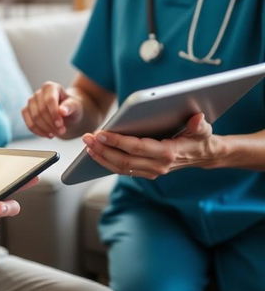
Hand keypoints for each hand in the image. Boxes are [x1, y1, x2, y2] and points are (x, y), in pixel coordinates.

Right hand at [22, 81, 82, 137]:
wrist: (66, 112)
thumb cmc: (71, 107)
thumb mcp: (75, 106)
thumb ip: (70, 107)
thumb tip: (62, 111)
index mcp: (50, 87)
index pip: (49, 100)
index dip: (54, 114)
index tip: (61, 125)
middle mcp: (38, 92)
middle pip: (41, 110)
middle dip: (51, 124)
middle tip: (62, 131)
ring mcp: (31, 101)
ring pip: (34, 117)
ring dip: (45, 129)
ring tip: (56, 134)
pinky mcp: (26, 111)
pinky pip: (28, 123)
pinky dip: (37, 131)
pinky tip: (47, 135)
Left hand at [82, 113, 215, 178]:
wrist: (203, 155)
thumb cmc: (200, 138)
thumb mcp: (203, 129)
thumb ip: (199, 125)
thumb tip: (198, 118)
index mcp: (168, 153)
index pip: (137, 148)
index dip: (117, 141)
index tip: (101, 133)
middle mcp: (158, 166)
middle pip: (124, 160)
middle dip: (103, 150)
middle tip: (87, 138)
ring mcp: (151, 172)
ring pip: (120, 168)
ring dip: (101, 157)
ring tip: (87, 145)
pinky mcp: (146, 172)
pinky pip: (122, 170)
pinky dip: (107, 162)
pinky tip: (95, 152)